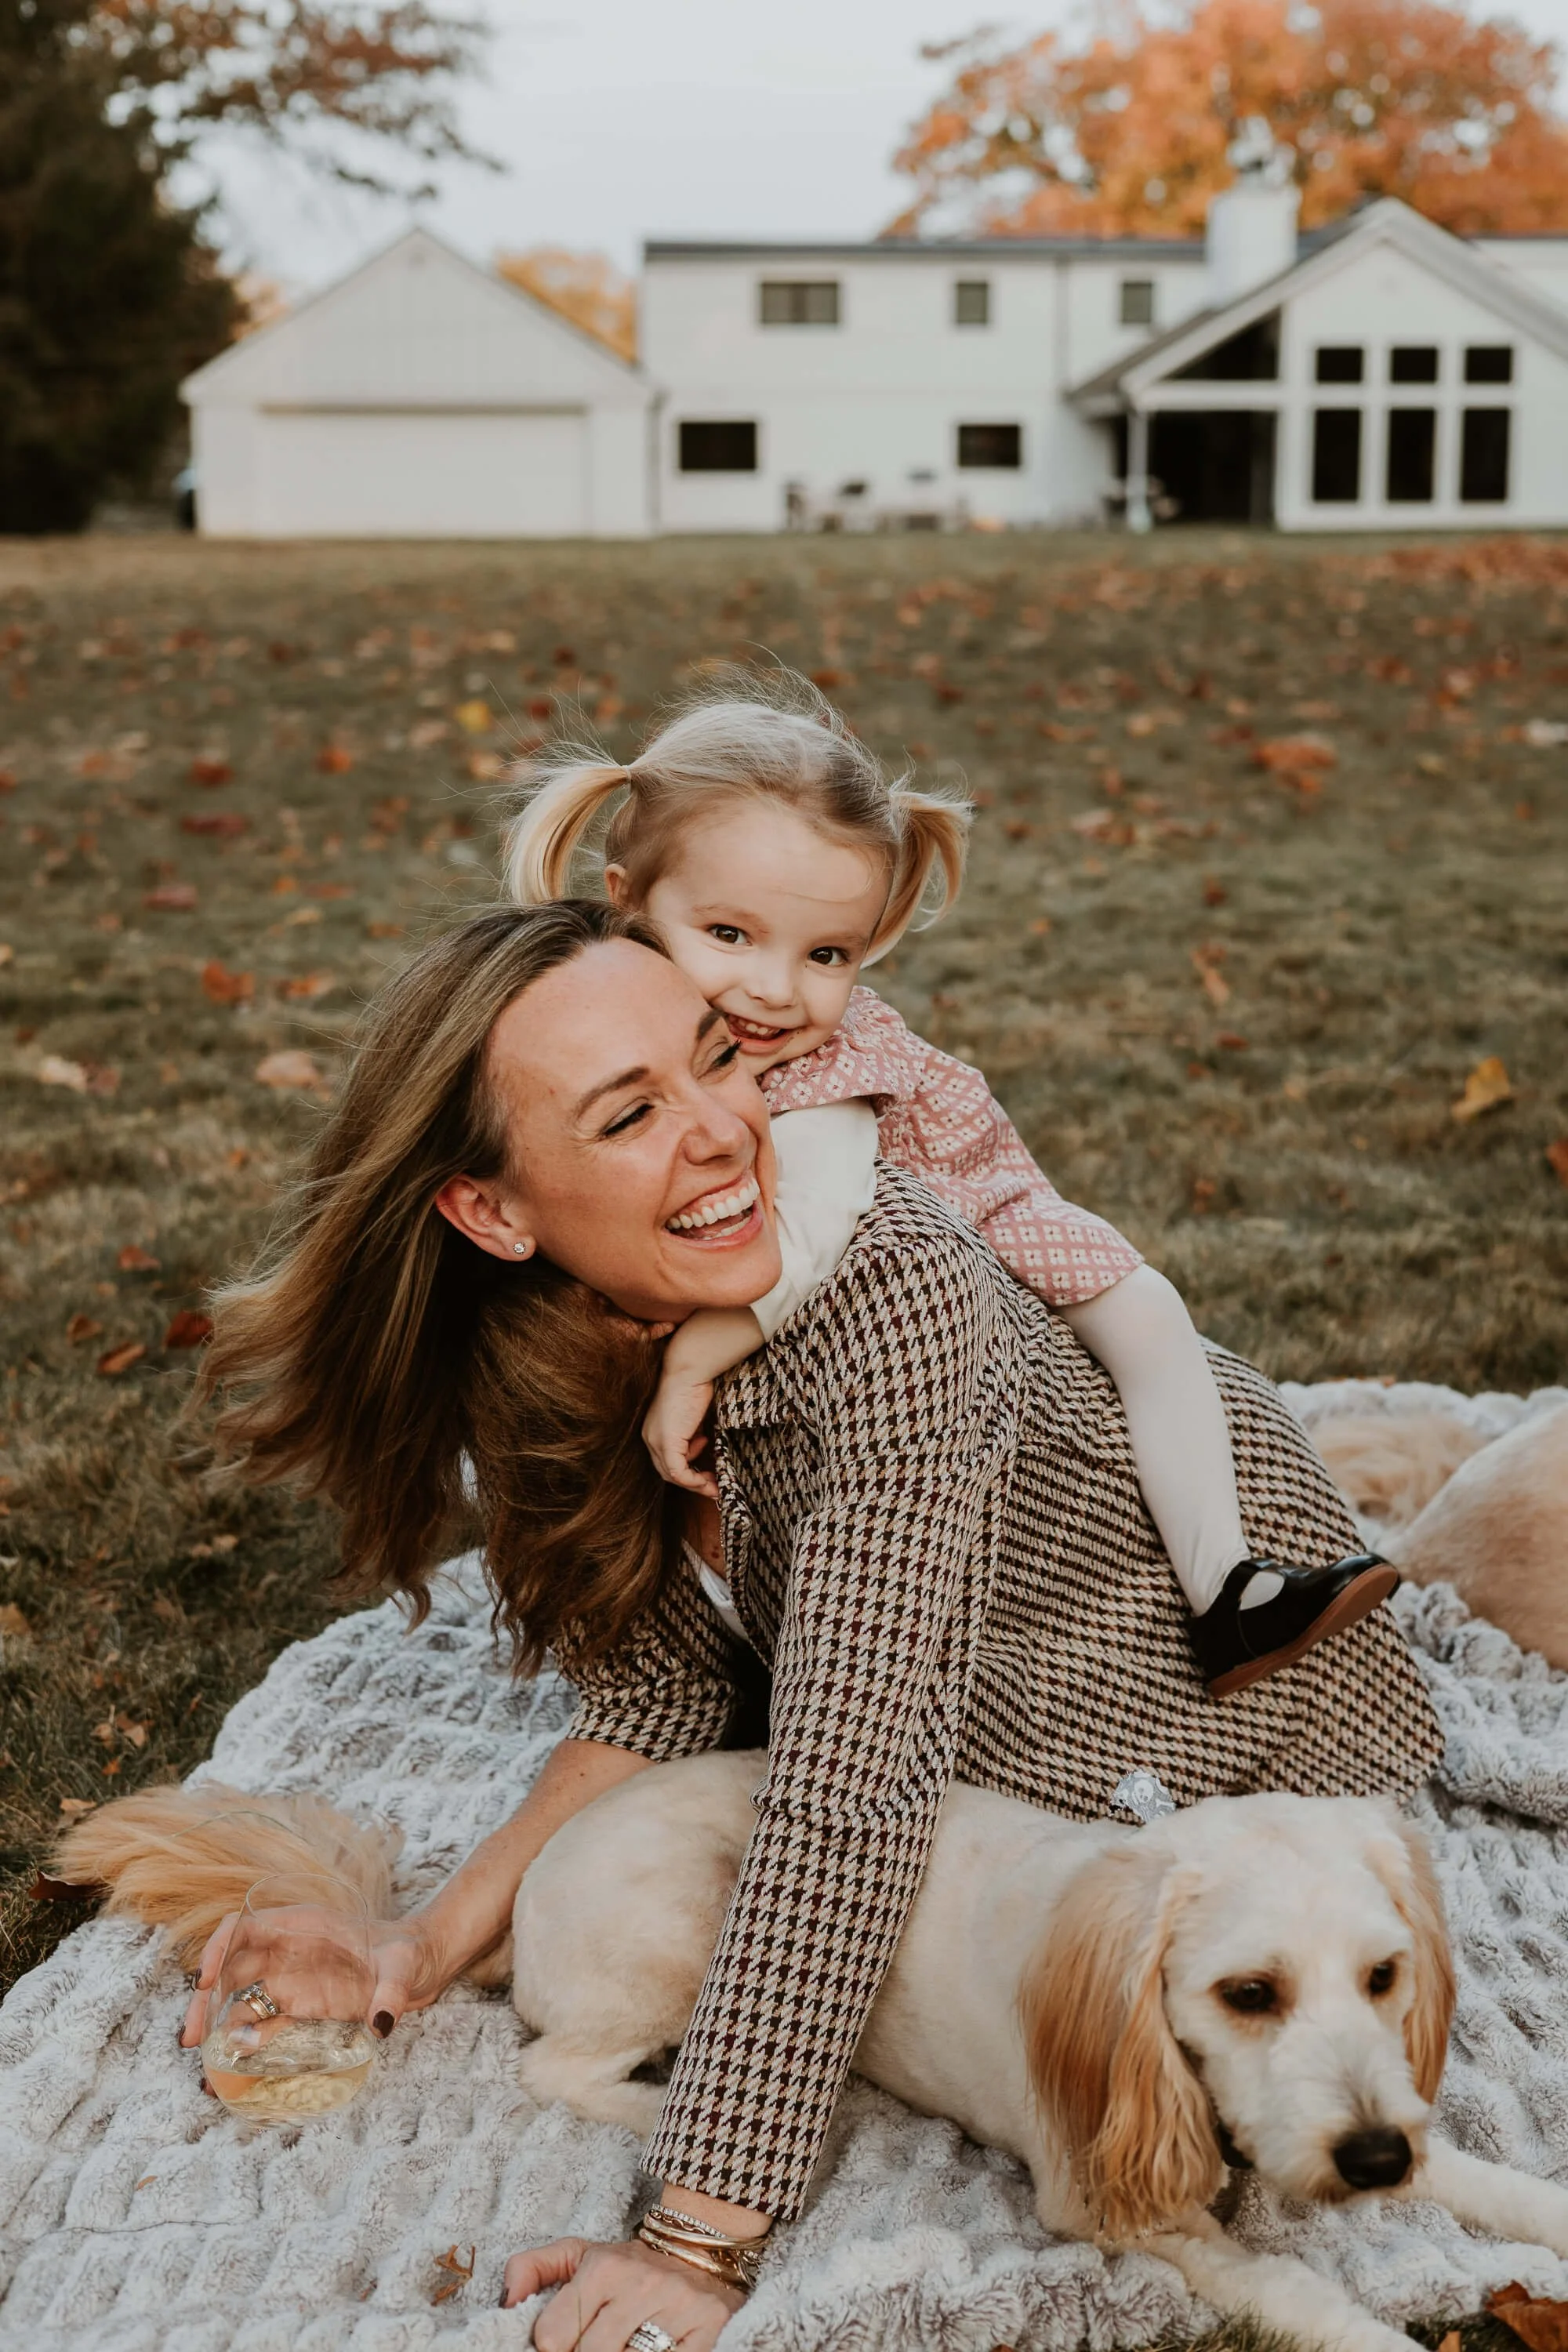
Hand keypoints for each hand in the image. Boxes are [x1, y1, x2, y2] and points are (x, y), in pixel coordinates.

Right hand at [180, 1909, 443, 2050]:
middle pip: (231, 1967)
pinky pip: (261, 2023)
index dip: (219, 1948)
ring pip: (239, 1997)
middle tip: (192, 2037)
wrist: (417, 1969)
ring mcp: (289, 1980)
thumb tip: (382, 2024)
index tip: (206, 1980)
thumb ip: (393, 1992)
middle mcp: (286, 1952)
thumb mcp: (404, 1967)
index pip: (245, 1927)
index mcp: (301, 1926)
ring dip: (217, 2024)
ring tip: (204, 2061)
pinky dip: (242, 2042)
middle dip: (206, 1998)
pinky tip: (231, 2067)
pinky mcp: (296, 2008)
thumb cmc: (408, 1955)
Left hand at [501, 2237, 743, 2350]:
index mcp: (604, 2265)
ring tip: (624, 2346)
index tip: (565, 2344)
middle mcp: (642, 2281)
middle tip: (597, 2346)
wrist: (701, 2252)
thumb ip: (533, 2268)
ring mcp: (678, 2305)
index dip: (553, 2350)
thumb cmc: (629, 2266)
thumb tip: (505, 2303)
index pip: (555, 2335)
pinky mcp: (709, 2327)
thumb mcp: (581, 2255)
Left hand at [643, 1372, 718, 1499]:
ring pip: (672, 1475)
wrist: (688, 1371)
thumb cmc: (693, 1386)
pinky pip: (678, 1473)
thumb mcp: (692, 1417)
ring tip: (715, 1486)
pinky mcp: (666, 1443)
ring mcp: (656, 1442)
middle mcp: (650, 1438)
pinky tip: (710, 1480)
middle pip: (667, 1472)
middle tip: (713, 1487)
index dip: (687, 1470)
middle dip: (692, 1483)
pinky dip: (694, 1480)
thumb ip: (693, 1433)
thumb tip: (703, 1444)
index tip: (708, 1473)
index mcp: (653, 1431)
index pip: (666, 1461)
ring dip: (695, 1484)